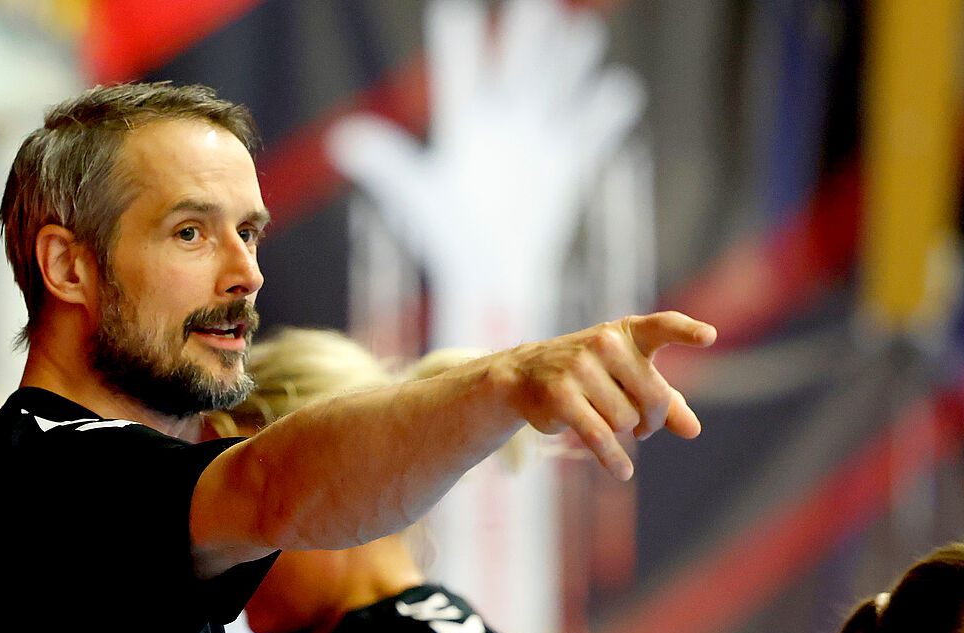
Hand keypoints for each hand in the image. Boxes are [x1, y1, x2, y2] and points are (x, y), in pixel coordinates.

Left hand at [328, 0, 645, 344]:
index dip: (461, 42)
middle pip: (518, 63)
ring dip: (573, 62)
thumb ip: (387, 161)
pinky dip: (608, 111)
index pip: (462, 71)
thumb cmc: (449, 237)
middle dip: (528, 33)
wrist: (491, 275)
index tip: (455, 13)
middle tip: (538, 3)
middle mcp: (503, 123)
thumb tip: (345, 136)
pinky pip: (592, 130)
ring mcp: (537, 140)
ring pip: (559, 87)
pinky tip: (618, 92)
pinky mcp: (566, 164)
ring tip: (582, 36)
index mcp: (465, 125)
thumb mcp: (418, 193)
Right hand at [488, 313, 715, 479]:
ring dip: (624, 431)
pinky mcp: (562, 396)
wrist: (525, 375)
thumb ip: (666, 401)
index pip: (662, 326)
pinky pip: (601, 437)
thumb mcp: (628, 379)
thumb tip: (694, 430)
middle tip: (643, 427)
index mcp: (627, 334)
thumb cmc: (590, 375)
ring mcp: (580, 368)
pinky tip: (623, 472)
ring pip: (626, 421)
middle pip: (653, 398)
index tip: (710, 337)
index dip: (686, 332)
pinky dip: (614, 459)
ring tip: (609, 422)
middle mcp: (605, 343)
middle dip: (652, 420)